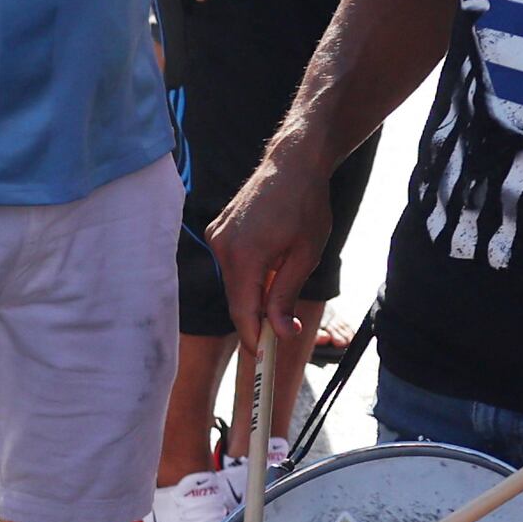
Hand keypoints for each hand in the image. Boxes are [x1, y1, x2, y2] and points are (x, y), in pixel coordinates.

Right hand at [201, 146, 331, 349]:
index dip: (254, 338)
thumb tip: (279, 332)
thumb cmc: (305, 204)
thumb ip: (286, 296)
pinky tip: (271, 258)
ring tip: (283, 278)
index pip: (243, 311)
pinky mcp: (217, 229)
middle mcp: (222, 246)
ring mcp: (217, 235)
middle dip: (257, 318)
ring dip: (255, 291)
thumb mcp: (305, 255)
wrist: (292, 162)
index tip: (263, 358)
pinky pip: (232, 263)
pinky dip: (249, 272)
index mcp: (244, 255)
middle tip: (281, 332)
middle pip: (237, 299)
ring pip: (235, 282)